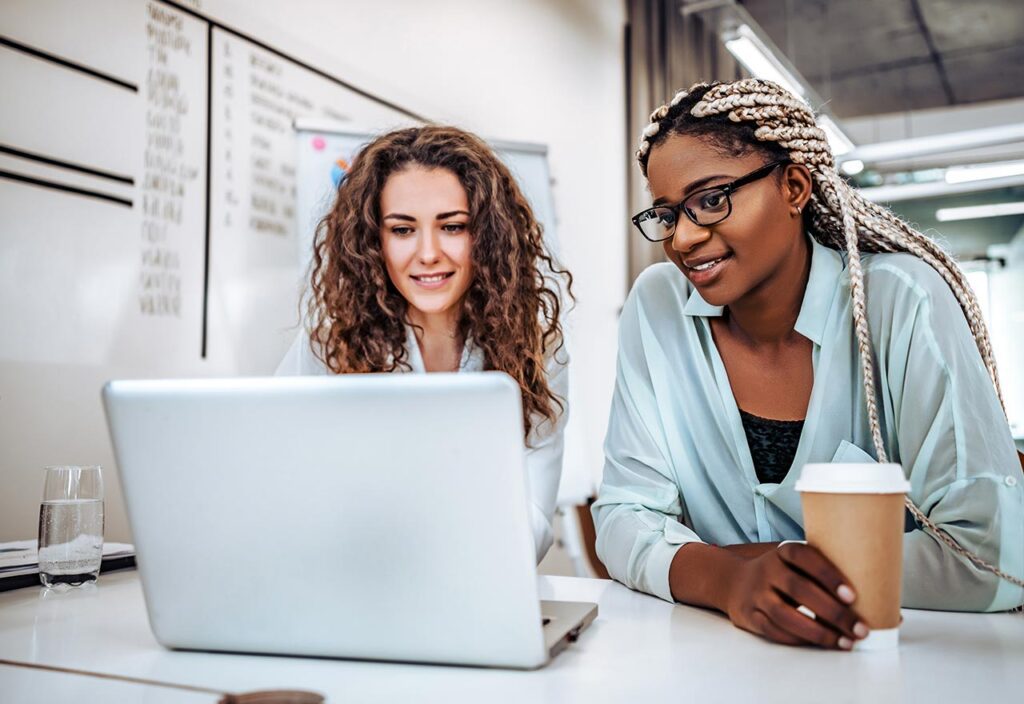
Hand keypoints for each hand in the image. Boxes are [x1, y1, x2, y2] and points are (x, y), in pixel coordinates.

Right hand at [724, 543, 867, 648]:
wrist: (734, 582)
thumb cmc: (781, 575)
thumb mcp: (796, 565)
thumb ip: (828, 578)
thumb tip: (886, 610)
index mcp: (783, 553)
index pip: (805, 558)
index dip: (827, 575)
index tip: (852, 596)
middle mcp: (767, 570)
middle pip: (798, 589)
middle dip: (832, 611)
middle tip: (859, 628)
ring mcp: (756, 594)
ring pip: (785, 615)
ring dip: (818, 631)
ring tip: (844, 641)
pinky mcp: (750, 616)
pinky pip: (774, 631)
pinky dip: (799, 639)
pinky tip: (820, 642)